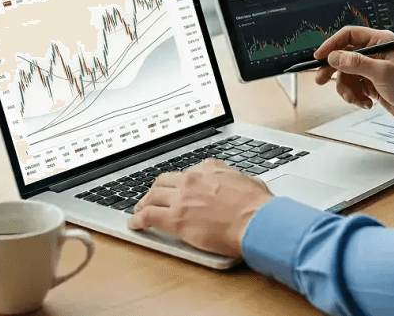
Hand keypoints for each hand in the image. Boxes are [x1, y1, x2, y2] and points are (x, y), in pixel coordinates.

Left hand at [128, 158, 273, 257]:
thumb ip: (234, 178)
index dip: (179, 182)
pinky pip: (148, 216)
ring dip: (143, 203)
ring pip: (152, 196)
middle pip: (164, 181)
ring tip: (140, 210)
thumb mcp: (248, 180)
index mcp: (209, 169)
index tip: (178, 188)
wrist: (256, 221)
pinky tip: (135, 224)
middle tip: (152, 197)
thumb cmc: (257, 205)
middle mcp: (192, 180)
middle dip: (156, 189)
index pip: (186, 172)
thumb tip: (235, 181)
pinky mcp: (175, 219)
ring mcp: (181, 198)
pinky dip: (138, 220)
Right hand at [314, 26, 393, 127]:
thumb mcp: (382, 73)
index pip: (348, 36)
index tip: (319, 57)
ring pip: (346, 75)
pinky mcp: (372, 84)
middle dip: (333, 70)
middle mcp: (374, 53)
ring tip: (357, 99)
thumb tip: (334, 56)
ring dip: (347, 89)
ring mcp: (373, 69)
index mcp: (379, 41)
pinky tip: (367, 103)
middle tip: (321, 80)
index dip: (331, 45)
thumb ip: (356, 64)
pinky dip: (356, 97)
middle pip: (342, 56)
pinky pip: (354, 88)